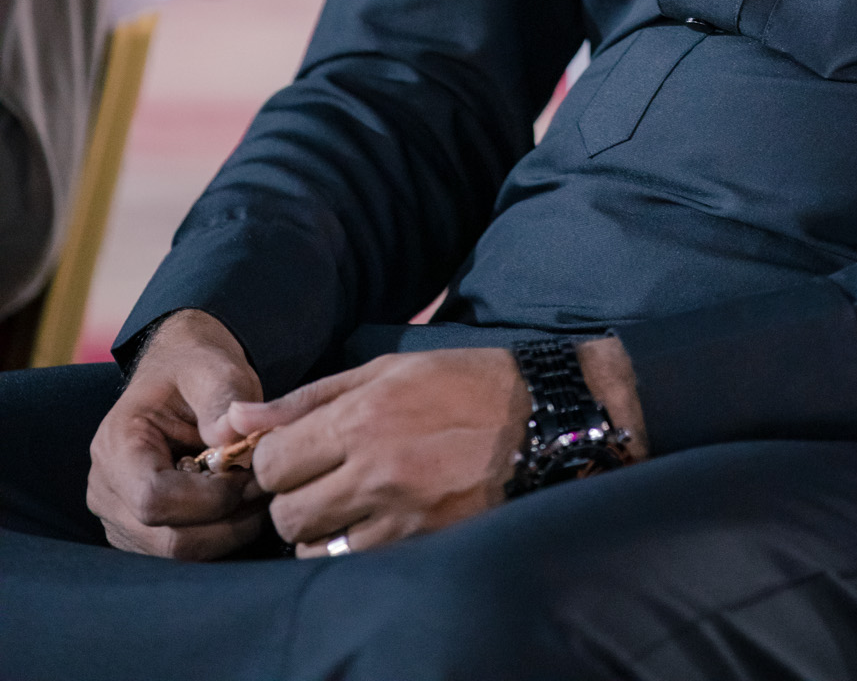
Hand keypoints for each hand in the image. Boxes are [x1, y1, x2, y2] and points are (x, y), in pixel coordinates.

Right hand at [87, 308, 266, 558]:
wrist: (180, 373)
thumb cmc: (195, 368)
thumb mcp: (214, 366)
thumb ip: (223, 396)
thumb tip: (230, 436)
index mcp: (117, 447)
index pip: (154, 501)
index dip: (211, 499)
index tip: (252, 473)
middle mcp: (107, 492)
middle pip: (168, 540)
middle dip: (228, 522)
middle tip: (266, 487)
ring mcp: (120, 519)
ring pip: (178, 555)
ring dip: (228, 532)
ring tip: (255, 491)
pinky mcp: (140, 535)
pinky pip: (183, 554)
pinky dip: (219, 536)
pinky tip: (238, 503)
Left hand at [231, 336, 647, 556]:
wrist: (541, 418)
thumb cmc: (460, 383)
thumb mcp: (385, 370)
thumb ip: (307, 398)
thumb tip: (237, 419)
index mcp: (359, 416)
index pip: (270, 461)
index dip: (273, 462)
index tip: (296, 456)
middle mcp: (372, 467)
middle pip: (285, 512)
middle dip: (293, 499)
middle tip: (323, 482)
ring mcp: (397, 513)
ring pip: (313, 547)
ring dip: (320, 531)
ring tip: (351, 505)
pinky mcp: (421, 543)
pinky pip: (355, 563)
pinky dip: (354, 549)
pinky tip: (377, 524)